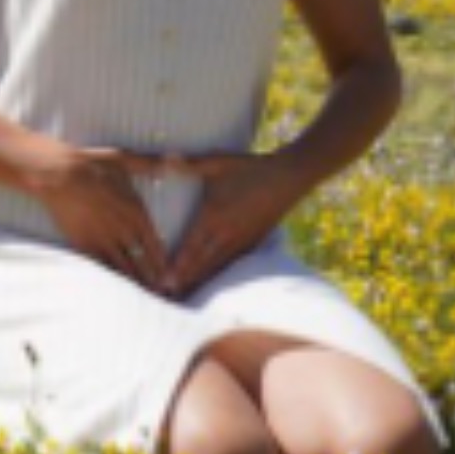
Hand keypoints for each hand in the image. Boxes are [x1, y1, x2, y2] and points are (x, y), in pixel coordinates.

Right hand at [26, 145, 175, 292]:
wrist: (59, 174)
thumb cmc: (92, 164)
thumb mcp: (125, 160)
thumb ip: (149, 165)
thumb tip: (170, 162)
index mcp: (136, 212)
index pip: (155, 244)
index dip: (164, 263)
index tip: (171, 276)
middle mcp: (123, 230)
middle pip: (142, 261)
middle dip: (153, 280)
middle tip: (162, 295)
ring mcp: (103, 238)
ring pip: (123, 267)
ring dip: (134, 283)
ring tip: (143, 297)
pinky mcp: (83, 243)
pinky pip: (100, 265)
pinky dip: (110, 278)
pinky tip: (115, 289)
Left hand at [163, 151, 309, 297]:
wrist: (290, 176)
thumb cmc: (250, 168)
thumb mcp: (216, 163)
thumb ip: (188, 164)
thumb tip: (167, 156)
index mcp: (214, 216)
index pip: (191, 246)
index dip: (177, 265)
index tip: (164, 281)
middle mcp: (227, 234)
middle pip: (201, 263)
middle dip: (184, 280)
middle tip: (166, 297)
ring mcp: (242, 241)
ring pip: (217, 267)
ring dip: (200, 282)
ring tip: (183, 297)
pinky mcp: (253, 243)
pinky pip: (233, 264)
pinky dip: (220, 276)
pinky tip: (212, 286)